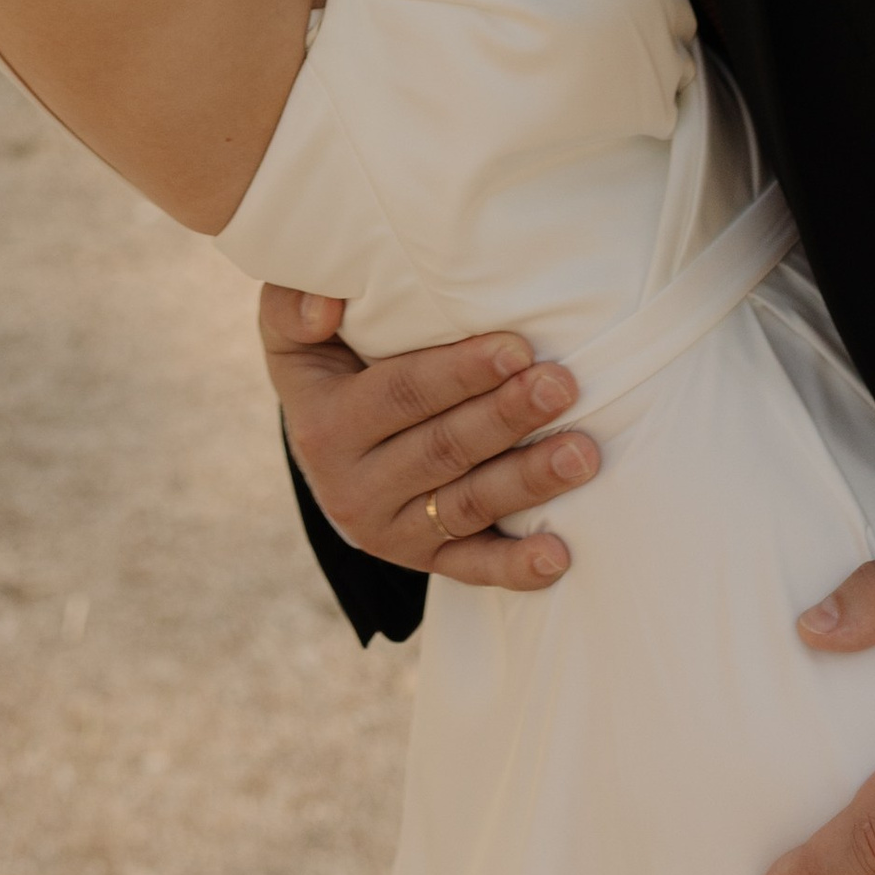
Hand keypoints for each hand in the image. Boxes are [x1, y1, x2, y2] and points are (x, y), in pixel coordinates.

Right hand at [259, 285, 599, 589]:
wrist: (322, 434)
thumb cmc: (324, 355)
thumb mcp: (291, 329)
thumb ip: (295, 306)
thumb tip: (326, 308)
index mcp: (324, 425)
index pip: (399, 395)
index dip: (458, 373)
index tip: (517, 347)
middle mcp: (351, 487)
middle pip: (442, 449)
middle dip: (507, 417)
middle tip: (563, 386)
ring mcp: (388, 530)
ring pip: (466, 506)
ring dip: (528, 481)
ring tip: (583, 454)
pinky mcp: (420, 559)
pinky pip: (470, 568)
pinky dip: (515, 567)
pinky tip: (559, 555)